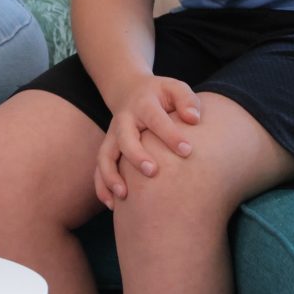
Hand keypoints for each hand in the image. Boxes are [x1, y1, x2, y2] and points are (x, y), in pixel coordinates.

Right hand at [93, 75, 202, 208]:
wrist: (129, 90)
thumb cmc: (160, 94)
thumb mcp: (175, 88)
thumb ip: (187, 101)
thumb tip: (194, 119)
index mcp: (144, 105)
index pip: (156, 119)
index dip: (170, 135)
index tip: (188, 151)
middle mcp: (124, 120)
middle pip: (125, 138)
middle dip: (136, 155)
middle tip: (152, 172)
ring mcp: (112, 136)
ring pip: (104, 156)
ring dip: (111, 176)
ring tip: (124, 195)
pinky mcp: (107, 148)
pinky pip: (98, 169)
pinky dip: (102, 186)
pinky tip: (112, 204)